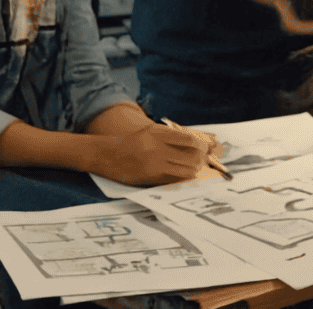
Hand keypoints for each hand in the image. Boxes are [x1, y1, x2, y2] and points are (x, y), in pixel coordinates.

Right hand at [91, 123, 205, 186]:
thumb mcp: (149, 133)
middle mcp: (156, 147)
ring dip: (194, 169)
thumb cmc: (131, 143)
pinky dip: (183, 177)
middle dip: (201, 158)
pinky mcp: (150, 177)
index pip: (188, 139)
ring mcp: (153, 163)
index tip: (205, 148)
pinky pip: (174, 179)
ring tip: (195, 168)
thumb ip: (170, 136)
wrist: (106, 155)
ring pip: (186, 169)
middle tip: (203, 159)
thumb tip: (195, 144)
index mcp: (157, 133)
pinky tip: (184, 174)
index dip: (200, 145)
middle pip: (191, 155)